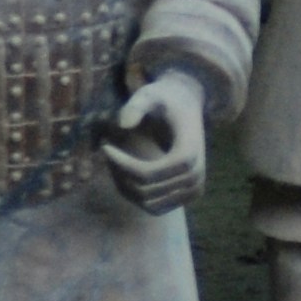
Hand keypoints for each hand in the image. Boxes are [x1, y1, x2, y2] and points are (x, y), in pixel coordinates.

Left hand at [101, 71, 207, 212]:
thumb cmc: (166, 98)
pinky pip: (155, 207)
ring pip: (147, 202)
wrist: (188, 104)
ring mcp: (194, 190)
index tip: (104, 147)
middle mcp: (195, 176)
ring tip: (115, 161)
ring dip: (125, 186)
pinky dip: (136, 195)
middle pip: (145, 191)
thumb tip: (121, 125)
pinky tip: (126, 173)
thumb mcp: (150, 94)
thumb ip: (136, 105)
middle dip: (119, 174)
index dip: (120, 164)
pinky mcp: (189, 196)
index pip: (146, 174)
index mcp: (188, 154)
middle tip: (107, 152)